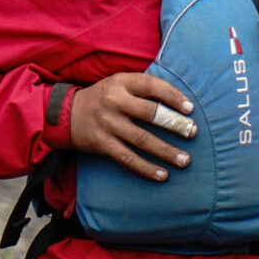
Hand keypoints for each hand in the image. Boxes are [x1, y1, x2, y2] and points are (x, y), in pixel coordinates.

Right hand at [69, 71, 196, 181]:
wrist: (66, 114)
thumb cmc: (103, 99)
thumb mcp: (118, 84)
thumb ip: (143, 89)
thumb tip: (181, 104)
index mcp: (120, 83)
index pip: (151, 85)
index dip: (173, 96)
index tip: (190, 109)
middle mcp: (113, 101)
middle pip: (150, 113)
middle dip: (175, 124)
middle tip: (192, 133)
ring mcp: (107, 123)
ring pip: (142, 139)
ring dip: (166, 151)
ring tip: (185, 160)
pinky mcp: (101, 143)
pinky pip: (128, 157)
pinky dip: (146, 168)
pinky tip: (163, 175)